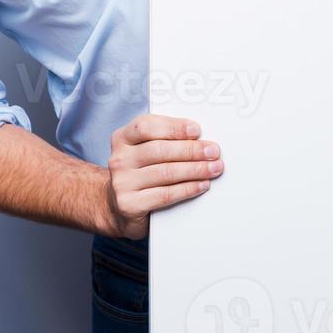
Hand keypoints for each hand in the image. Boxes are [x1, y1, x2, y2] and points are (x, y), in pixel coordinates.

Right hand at [103, 114, 223, 239]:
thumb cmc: (139, 172)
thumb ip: (163, 139)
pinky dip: (187, 189)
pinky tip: (201, 185)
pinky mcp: (129, 204)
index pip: (146, 126)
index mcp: (122, 138)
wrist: (118, 206)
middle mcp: (119, 159)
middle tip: (212, 151)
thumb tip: (198, 137)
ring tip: (213, 168)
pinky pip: (165, 195)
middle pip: (159, 150)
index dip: (173, 127)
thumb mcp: (143, 149)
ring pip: (165, 172)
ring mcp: (122, 182)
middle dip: (191, 150)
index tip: (196, 130)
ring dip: (194, 170)